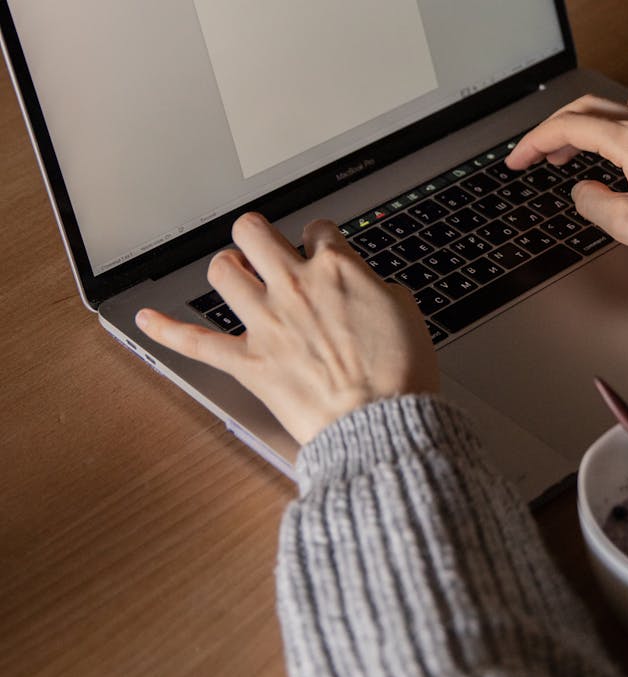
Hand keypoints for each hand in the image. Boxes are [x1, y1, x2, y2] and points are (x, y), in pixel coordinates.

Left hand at [135, 213, 439, 444]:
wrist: (381, 422)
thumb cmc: (400, 375)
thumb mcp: (408, 314)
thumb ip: (378, 288)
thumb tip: (366, 286)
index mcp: (337, 270)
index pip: (317, 229)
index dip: (318, 237)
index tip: (319, 247)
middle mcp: (294, 287)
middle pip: (254, 232)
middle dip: (258, 235)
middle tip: (264, 247)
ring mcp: (266, 323)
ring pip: (222, 271)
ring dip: (227, 270)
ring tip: (234, 276)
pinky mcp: (248, 362)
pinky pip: (193, 341)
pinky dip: (165, 330)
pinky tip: (145, 320)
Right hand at [507, 94, 627, 277]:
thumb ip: (593, 204)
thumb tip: (582, 192)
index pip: (569, 128)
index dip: (535, 143)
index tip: (516, 160)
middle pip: (587, 112)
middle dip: (552, 131)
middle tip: (531, 155)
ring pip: (612, 115)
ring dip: (580, 130)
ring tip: (563, 154)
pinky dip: (613, 126)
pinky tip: (617, 129)